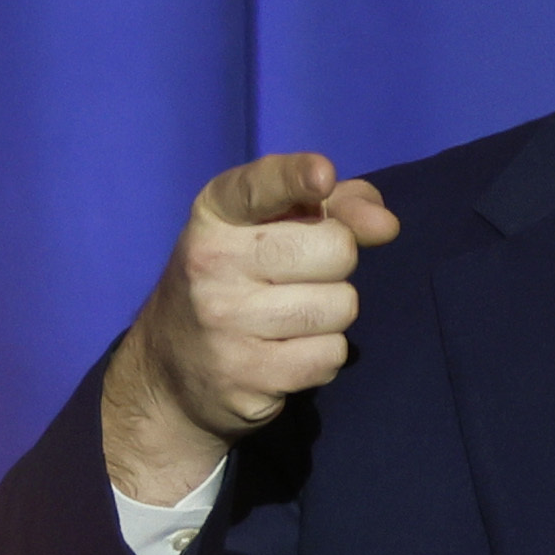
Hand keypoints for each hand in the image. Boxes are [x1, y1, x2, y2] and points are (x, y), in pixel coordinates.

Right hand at [101, 153, 399, 503]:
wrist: (169, 369)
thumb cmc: (241, 278)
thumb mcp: (272, 226)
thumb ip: (336, 206)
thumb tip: (385, 225)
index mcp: (216, 213)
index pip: (261, 185)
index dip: (297, 178)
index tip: (322, 177)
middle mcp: (211, 262)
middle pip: (337, 249)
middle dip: (338, 263)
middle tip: (301, 277)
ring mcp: (223, 322)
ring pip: (342, 306)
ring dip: (332, 315)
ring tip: (290, 319)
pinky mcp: (244, 377)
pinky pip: (330, 356)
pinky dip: (322, 356)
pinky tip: (286, 353)